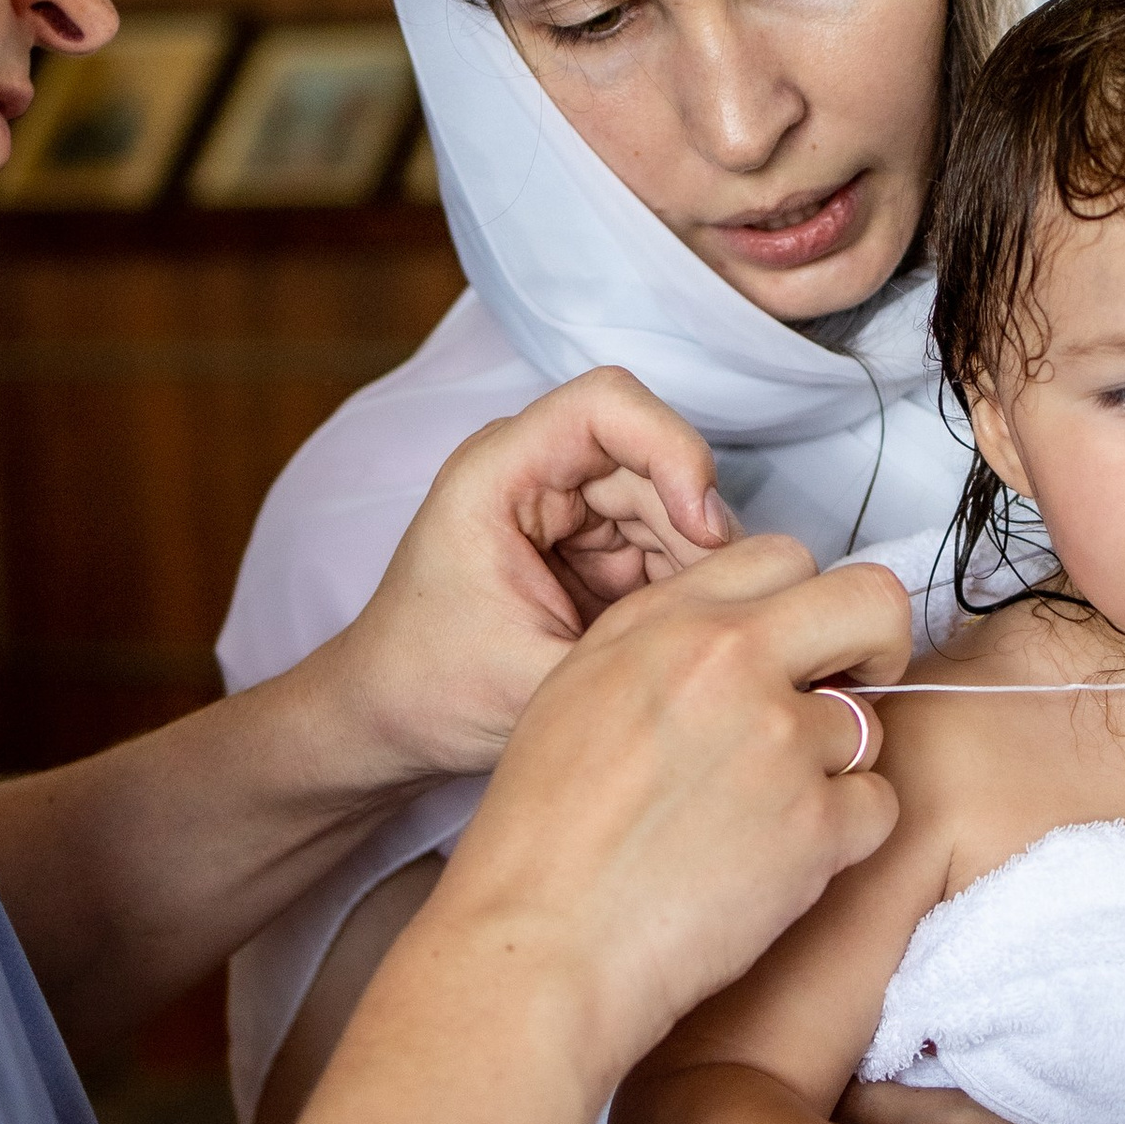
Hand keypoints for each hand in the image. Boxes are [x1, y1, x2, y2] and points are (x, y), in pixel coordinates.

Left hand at [318, 373, 736, 787]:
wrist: (386, 719)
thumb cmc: (429, 691)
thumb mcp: (534, 682)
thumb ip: (634, 652)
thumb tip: (738, 632)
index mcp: (497, 475)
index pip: (607, 404)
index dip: (673, 449)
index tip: (703, 529)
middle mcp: (534, 473)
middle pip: (654, 461)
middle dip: (697, 534)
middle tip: (711, 614)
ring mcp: (565, 507)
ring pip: (672, 507)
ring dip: (695, 569)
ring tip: (684, 639)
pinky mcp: (589, 546)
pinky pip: (665, 547)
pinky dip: (683, 591)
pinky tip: (672, 640)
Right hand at [427, 539, 914, 1093]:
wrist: (540, 947)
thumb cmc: (541, 841)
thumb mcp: (577, 694)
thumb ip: (666, 647)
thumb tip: (747, 639)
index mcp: (665, 621)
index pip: (786, 556)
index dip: (805, 605)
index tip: (800, 649)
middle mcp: (730, 661)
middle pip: (870, 603)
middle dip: (877, 645)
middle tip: (851, 693)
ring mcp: (780, 740)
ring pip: (870, 725)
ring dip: (833, 769)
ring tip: (758, 819)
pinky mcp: (818, 824)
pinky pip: (878, 806)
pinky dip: (842, 838)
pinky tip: (775, 863)